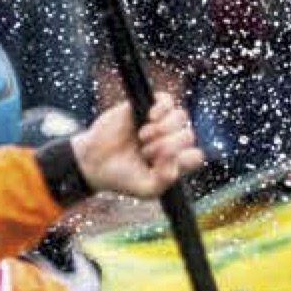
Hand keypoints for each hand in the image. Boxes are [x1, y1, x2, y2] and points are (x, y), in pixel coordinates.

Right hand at [72, 94, 201, 198]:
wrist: (94, 163)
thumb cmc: (122, 178)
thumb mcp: (148, 189)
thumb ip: (166, 179)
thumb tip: (174, 155)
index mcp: (176, 161)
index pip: (195, 156)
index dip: (181, 160)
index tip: (160, 166)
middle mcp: (171, 140)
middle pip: (188, 135)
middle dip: (167, 146)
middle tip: (145, 153)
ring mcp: (160, 123)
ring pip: (181, 116)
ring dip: (163, 129)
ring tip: (143, 137)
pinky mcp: (145, 107)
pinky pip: (167, 100)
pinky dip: (162, 108)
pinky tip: (149, 118)